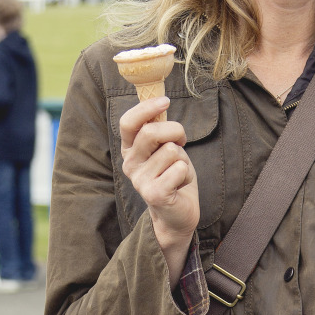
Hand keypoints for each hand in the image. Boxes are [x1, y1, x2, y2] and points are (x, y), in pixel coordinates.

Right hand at [120, 96, 199, 287]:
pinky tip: (179, 184)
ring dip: (183, 159)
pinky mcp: (154, 194)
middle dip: (175, 132)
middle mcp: (130, 164)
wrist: (178, 213)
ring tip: (178, 172)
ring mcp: (140, 180)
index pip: (128, 122)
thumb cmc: (173, 176)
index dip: (146, 108)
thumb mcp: (165, 147)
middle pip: (152, 132)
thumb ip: (159, 129)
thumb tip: (160, 101)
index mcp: (129, 149)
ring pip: (171, 151)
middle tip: (181, 143)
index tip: (165, 101)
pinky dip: (186, 173)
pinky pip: (179, 168)